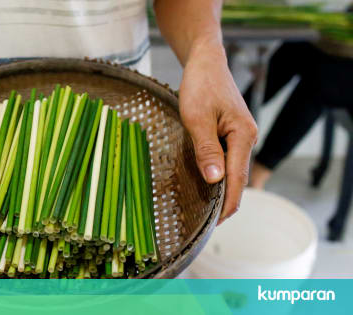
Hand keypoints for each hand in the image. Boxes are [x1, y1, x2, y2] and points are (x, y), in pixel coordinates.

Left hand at [179, 43, 257, 224]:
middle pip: (238, 178)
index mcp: (243, 136)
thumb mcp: (197, 117)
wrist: (205, 62)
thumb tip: (215, 180)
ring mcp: (240, 136)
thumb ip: (207, 149)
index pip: (237, 179)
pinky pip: (227, 160)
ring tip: (202, 209)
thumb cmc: (200, 85)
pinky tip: (204, 184)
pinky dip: (217, 175)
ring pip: (232, 170)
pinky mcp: (231, 133)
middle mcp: (247, 138)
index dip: (227, 204)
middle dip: (224, 202)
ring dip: (220, 189)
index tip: (215, 224)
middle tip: (204, 223)